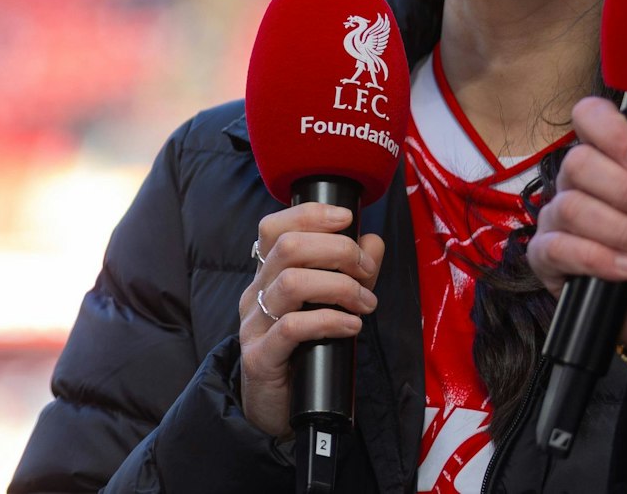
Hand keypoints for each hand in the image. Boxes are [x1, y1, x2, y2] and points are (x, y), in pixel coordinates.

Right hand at [237, 203, 384, 439]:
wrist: (276, 412)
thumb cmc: (304, 354)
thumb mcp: (328, 307)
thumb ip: (350, 273)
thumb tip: (372, 240)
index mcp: (267, 275)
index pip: (274, 228)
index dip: (309, 215)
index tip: (346, 218)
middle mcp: (255, 293)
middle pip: (287, 248)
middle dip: (337, 250)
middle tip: (367, 270)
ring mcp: (254, 324)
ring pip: (291, 283)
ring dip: (339, 286)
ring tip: (366, 303)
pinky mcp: (260, 357)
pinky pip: (292, 327)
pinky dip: (329, 320)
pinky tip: (351, 325)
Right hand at [526, 96, 626, 373]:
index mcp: (613, 159)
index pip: (590, 117)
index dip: (611, 133)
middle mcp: (579, 184)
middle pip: (578, 163)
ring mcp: (559, 220)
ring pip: (571, 207)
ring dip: (623, 232)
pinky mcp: (548, 259)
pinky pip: (557, 247)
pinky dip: (598, 258)